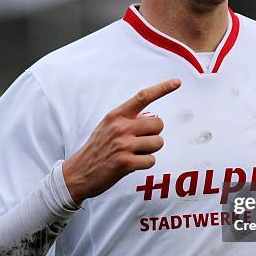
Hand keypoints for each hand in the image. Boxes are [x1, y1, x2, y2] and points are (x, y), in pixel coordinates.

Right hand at [62, 78, 180, 204]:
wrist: (78, 172)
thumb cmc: (98, 149)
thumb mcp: (108, 126)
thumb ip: (128, 120)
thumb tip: (152, 119)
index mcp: (116, 115)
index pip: (143, 97)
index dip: (162, 88)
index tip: (177, 82)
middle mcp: (120, 127)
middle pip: (158, 124)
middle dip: (154, 134)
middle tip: (140, 142)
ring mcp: (123, 145)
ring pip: (158, 142)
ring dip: (150, 150)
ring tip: (134, 153)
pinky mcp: (125, 163)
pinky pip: (151, 160)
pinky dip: (145, 163)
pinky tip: (131, 164)